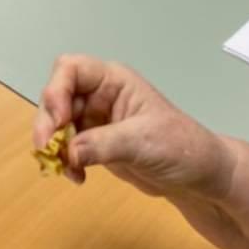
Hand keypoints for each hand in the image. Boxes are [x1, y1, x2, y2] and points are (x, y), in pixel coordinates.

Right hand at [33, 54, 235, 201]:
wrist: (201, 178)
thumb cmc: (182, 148)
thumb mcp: (143, 142)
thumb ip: (103, 144)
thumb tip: (68, 152)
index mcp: (113, 81)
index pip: (71, 69)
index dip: (56, 90)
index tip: (58, 121)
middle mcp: (100, 96)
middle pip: (57, 97)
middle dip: (48, 123)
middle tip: (47, 151)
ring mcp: (96, 120)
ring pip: (57, 124)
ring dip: (54, 146)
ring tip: (65, 170)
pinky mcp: (95, 144)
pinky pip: (67, 147)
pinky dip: (65, 162)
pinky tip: (78, 178)